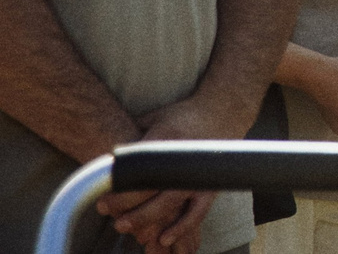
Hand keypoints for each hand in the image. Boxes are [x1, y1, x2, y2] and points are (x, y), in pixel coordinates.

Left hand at [101, 99, 230, 251]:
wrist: (223, 112)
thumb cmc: (182, 116)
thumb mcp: (155, 117)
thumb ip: (133, 134)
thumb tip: (105, 155)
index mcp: (168, 137)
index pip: (140, 166)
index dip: (119, 183)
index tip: (101, 194)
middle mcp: (184, 158)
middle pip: (151, 187)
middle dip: (125, 201)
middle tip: (104, 209)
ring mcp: (198, 174)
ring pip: (170, 202)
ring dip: (145, 217)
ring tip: (123, 225)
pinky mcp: (210, 185)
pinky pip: (197, 212)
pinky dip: (182, 227)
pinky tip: (163, 238)